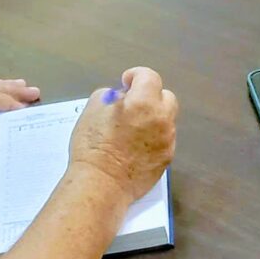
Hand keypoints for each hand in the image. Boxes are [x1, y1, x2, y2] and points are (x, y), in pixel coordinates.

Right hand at [72, 68, 176, 193]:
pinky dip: (153, 139)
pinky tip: (136, 147)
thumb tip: (122, 96)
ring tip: (133, 129)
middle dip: (151, 96)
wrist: (101, 183)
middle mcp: (162, 119)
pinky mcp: (167, 158)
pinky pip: (164, 141)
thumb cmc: (93, 145)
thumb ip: (111, 95)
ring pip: (166, 120)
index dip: (137, 75)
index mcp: (144, 102)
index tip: (127, 81)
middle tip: (133, 104)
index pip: (149, 77)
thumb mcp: (92, 109)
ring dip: (153, 119)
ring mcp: (167, 140)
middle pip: (166, 97)